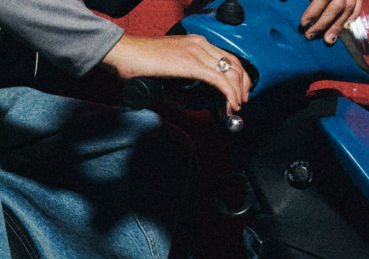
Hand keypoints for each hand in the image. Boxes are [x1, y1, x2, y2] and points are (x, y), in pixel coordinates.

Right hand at [99, 34, 252, 118]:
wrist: (124, 53)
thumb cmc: (137, 62)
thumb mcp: (165, 71)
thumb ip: (177, 83)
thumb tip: (183, 100)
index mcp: (195, 43)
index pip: (226, 57)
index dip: (238, 75)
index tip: (238, 91)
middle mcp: (199, 44)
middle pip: (234, 62)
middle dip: (244, 84)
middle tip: (243, 100)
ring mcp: (196, 52)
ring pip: (230, 71)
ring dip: (238, 91)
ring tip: (237, 105)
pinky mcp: (191, 64)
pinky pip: (219, 79)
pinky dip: (229, 93)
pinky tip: (231, 104)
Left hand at [301, 0, 362, 44]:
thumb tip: (285, 2)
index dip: (313, 12)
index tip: (303, 24)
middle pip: (338, 5)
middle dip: (324, 23)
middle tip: (310, 36)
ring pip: (349, 8)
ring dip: (337, 26)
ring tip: (327, 41)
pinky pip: (358, 6)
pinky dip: (351, 18)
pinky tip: (343, 27)